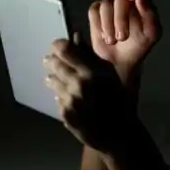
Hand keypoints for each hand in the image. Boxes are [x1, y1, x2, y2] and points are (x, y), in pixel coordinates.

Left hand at [43, 33, 141, 156]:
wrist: (118, 132)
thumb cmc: (116, 99)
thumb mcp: (108, 74)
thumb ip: (90, 55)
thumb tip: (75, 36)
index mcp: (92, 71)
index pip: (64, 50)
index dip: (58, 46)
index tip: (59, 47)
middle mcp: (79, 84)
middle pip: (54, 64)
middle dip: (52, 61)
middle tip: (51, 61)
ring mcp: (71, 101)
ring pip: (52, 81)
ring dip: (54, 78)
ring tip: (57, 79)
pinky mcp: (65, 114)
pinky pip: (57, 98)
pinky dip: (60, 95)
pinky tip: (67, 97)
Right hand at [88, 0, 162, 85]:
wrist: (121, 62)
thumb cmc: (139, 46)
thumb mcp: (151, 34)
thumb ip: (150, 15)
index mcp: (142, 1)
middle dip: (120, 19)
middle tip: (123, 37)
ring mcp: (109, 4)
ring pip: (105, 5)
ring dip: (109, 26)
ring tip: (113, 41)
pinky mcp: (96, 12)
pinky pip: (94, 12)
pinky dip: (99, 26)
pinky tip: (105, 36)